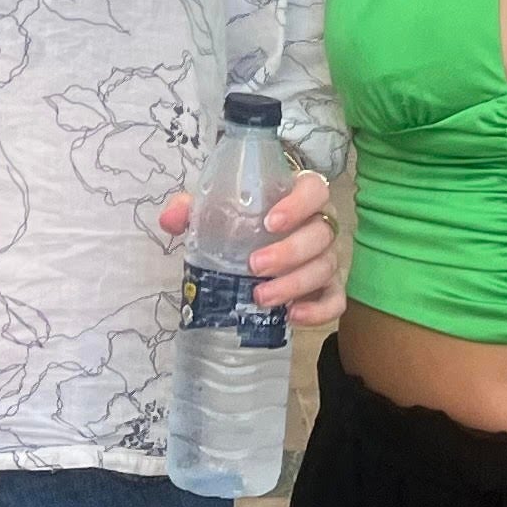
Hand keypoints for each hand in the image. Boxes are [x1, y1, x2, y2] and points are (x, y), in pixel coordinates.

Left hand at [156, 170, 345, 328]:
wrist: (258, 239)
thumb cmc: (243, 217)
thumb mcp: (217, 207)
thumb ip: (192, 208)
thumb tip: (170, 219)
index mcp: (300, 195)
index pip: (314, 190)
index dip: (298, 205)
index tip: (269, 223)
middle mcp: (320, 223)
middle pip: (321, 234)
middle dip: (289, 253)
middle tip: (254, 267)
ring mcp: (328, 256)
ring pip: (326, 268)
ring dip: (295, 284)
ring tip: (260, 297)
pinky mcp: (330, 286)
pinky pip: (336, 300)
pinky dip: (319, 311)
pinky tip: (292, 316)